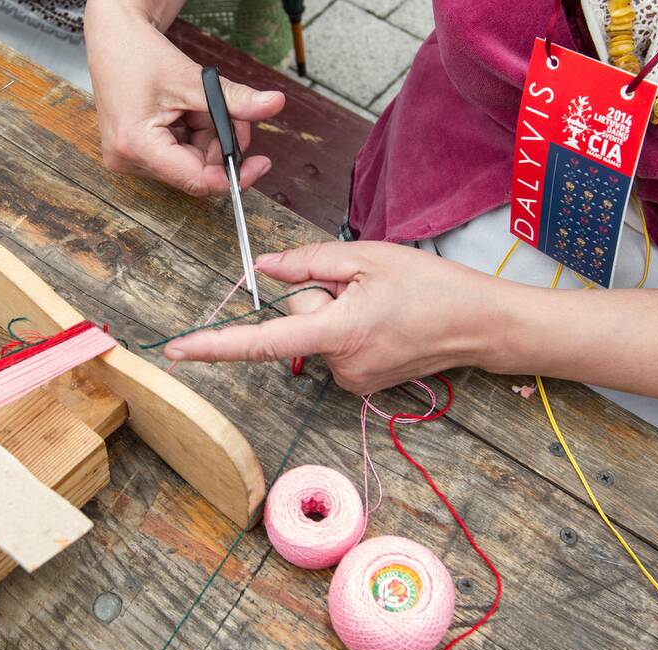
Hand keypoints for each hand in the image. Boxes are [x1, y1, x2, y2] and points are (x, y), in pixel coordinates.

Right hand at [85, 0, 284, 195]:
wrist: (113, 39)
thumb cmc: (137, 54)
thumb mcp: (192, 78)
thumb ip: (234, 99)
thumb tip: (273, 104)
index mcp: (136, 145)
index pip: (196, 178)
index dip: (233, 175)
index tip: (259, 165)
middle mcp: (129, 159)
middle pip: (196, 170)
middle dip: (222, 144)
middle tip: (236, 114)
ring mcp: (131, 158)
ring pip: (191, 162)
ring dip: (209, 136)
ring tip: (204, 104)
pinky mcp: (137, 153)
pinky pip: (180, 154)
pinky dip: (195, 133)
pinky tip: (191, 110)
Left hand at [162, 242, 512, 394]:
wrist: (479, 325)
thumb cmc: (431, 286)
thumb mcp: (368, 257)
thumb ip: (308, 262)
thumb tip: (265, 269)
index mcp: (338, 332)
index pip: (263, 341)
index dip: (215, 346)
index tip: (177, 349)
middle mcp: (340, 366)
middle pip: (296, 323)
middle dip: (316, 298)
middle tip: (361, 288)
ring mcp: (351, 380)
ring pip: (314, 336)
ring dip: (334, 315)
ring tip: (378, 306)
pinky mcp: (360, 385)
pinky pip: (332, 349)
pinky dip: (346, 331)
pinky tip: (380, 322)